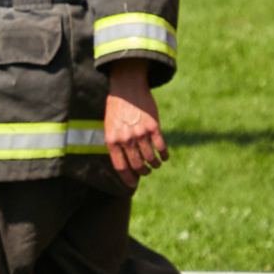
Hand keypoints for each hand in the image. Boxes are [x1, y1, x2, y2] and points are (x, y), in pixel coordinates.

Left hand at [103, 59, 167, 187]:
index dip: (127, 178)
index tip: (132, 185)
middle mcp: (126, 139)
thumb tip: (123, 163)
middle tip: (146, 172)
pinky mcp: (154, 127)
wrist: (127, 89)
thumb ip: (115, 143)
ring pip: (150, 158)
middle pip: (136, 164)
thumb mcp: (109, 126)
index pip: (120, 166)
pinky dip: (164, 155)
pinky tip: (165, 157)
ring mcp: (140, 133)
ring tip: (155, 165)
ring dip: (154, 164)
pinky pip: (161, 147)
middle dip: (142, 171)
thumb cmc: (116, 108)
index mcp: (112, 140)